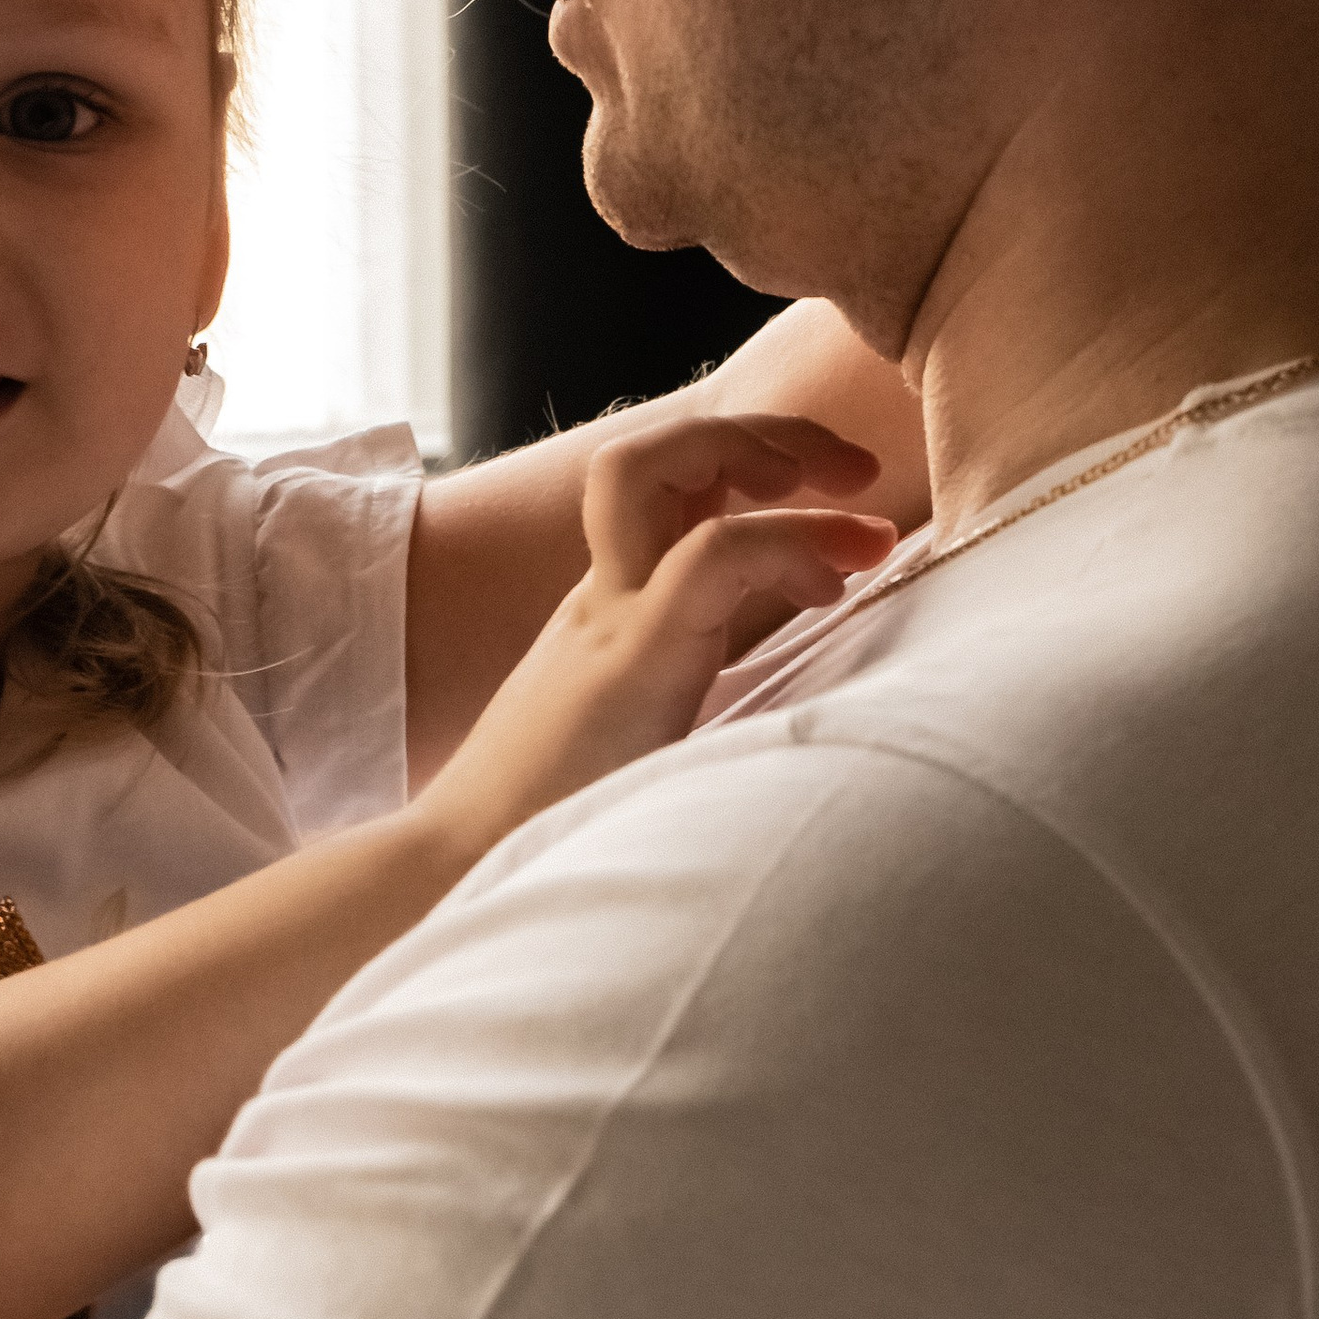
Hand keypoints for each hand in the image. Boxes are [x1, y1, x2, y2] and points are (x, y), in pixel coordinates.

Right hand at [414, 410, 891, 858]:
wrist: (464, 885)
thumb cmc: (557, 841)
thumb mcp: (638, 756)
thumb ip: (686, 721)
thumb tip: (790, 739)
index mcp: (605, 619)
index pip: (660, 493)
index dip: (749, 469)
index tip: (843, 514)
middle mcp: (599, 600)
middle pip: (651, 451)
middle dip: (764, 433)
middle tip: (854, 472)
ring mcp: (606, 622)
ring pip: (658, 466)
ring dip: (767, 455)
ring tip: (852, 507)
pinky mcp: (629, 658)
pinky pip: (712, 555)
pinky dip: (788, 546)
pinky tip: (832, 589)